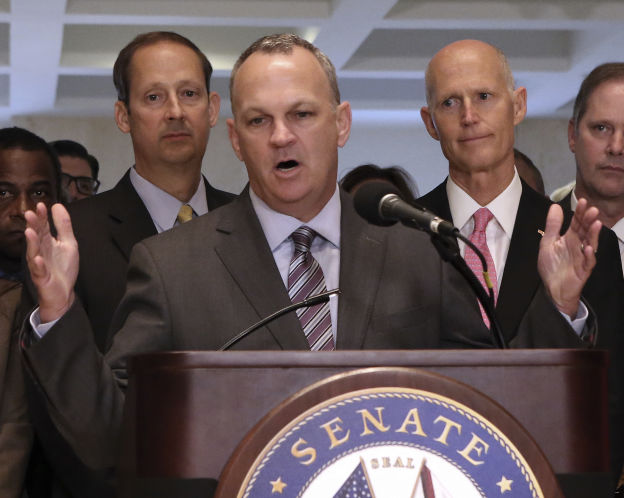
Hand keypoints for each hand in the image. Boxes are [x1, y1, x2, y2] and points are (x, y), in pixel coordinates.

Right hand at [24, 203, 78, 322]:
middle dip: (33, 226)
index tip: (41, 205)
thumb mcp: (68, 243)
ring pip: (34, 252)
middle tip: (30, 213)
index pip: (43, 227)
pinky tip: (38, 258)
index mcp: (47, 242)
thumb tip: (57, 205)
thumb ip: (63, 226)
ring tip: (30, 231)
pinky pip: (39, 271)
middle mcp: (41, 251)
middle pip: (36, 237)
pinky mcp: (42, 278)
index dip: (42, 216)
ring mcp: (39, 264)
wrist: (64, 291)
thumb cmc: (63, 267)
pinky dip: (38, 265)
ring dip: (32, 242)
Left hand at [538, 199, 600, 317]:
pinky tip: (588, 248)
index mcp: (569, 238)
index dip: (579, 212)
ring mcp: (582, 257)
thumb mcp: (548, 243)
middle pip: (585, 231)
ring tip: (596, 223)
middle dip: (589, 220)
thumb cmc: (551, 265)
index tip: (583, 201)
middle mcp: (578, 245)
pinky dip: (589, 255)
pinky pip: (588, 262)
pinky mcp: (583, 270)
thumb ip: (552, 226)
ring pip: (590, 243)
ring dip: (593, 234)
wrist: (553, 288)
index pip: (577, 222)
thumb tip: (555, 206)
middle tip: (593, 209)